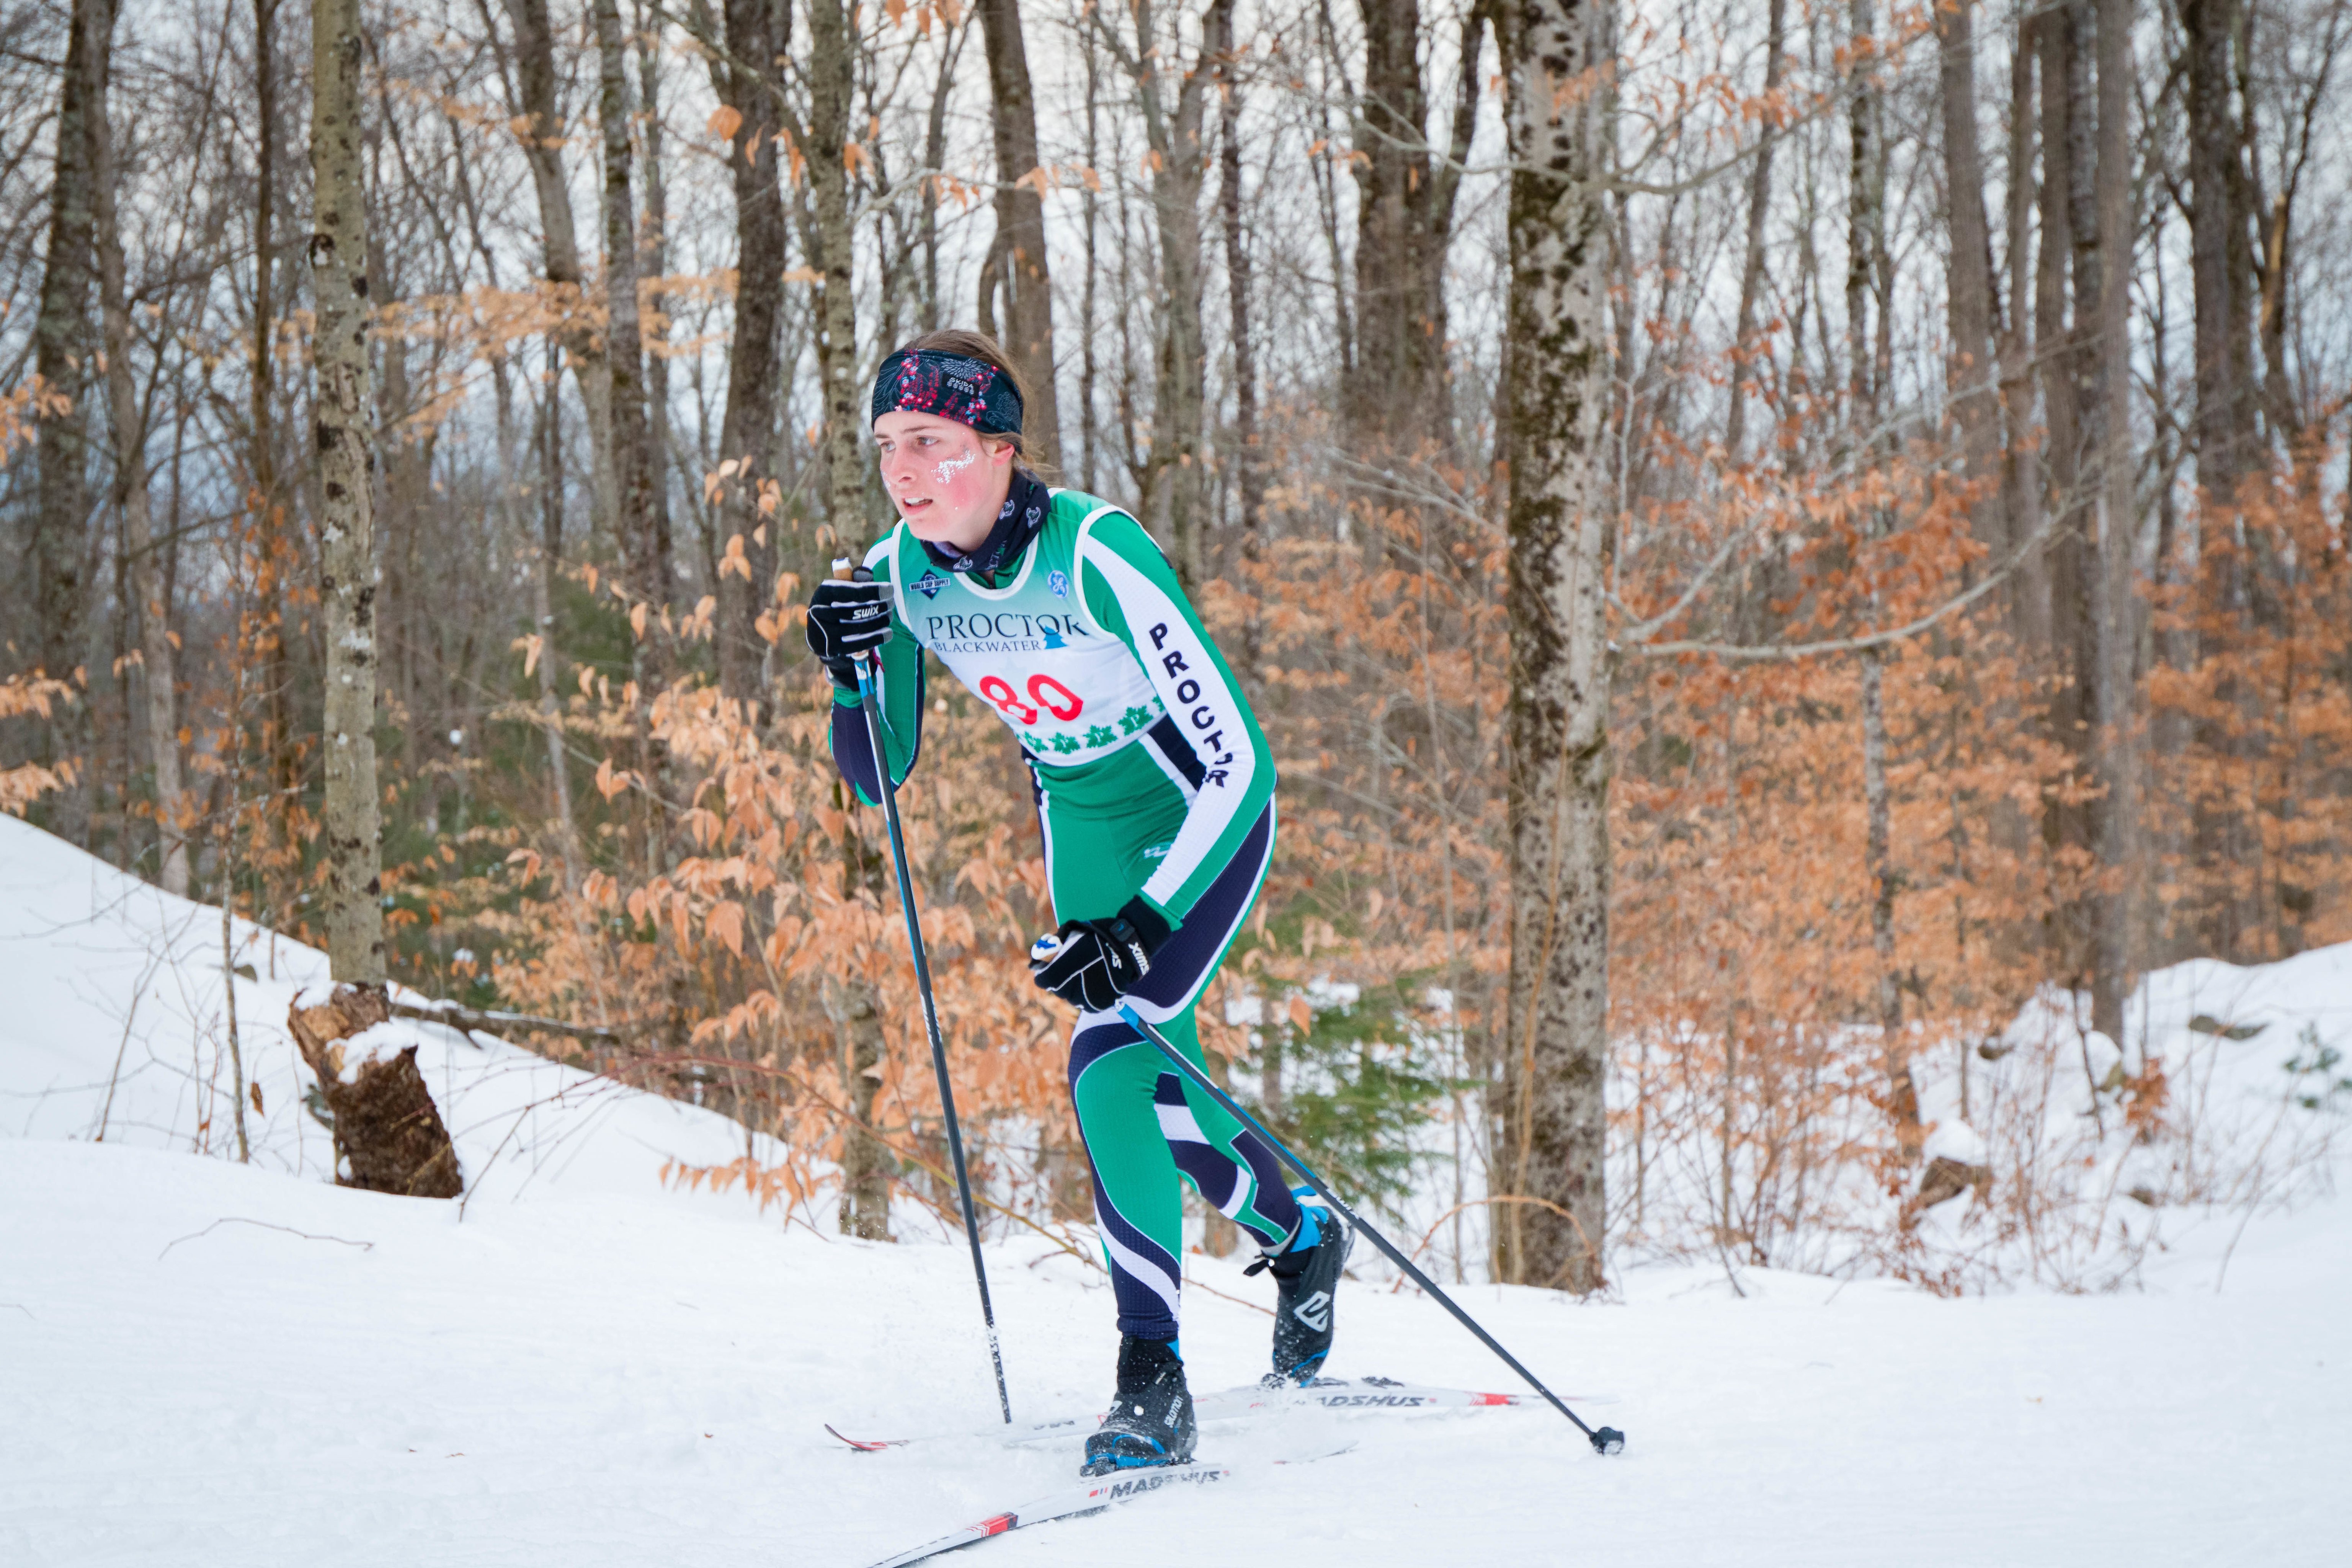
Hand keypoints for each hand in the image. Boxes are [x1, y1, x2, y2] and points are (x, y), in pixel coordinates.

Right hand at [806, 576, 892, 688]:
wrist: (820, 632)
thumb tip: (867, 574)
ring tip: (890, 617)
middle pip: (854, 611)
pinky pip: (857, 645)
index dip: (873, 590)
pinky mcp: (831, 649)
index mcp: (824, 592)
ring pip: (857, 628)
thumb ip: (857, 580)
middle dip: (878, 607)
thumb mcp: (845, 589)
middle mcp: (819, 612)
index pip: (850, 591)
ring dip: (879, 622)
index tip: (890, 590)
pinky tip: (888, 633)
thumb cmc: (839, 604)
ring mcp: (824, 633)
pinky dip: (876, 638)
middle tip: (891, 604)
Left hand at [1029, 897, 1173, 1012]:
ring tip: (1088, 971)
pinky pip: (1086, 1003)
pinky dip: (1088, 993)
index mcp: (1060, 972)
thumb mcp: (1071, 932)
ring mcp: (1085, 1000)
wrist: (1128, 948)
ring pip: (1071, 997)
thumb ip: (1050, 945)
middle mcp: (1070, 989)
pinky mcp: (1098, 1006)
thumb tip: (1035, 959)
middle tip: (1075, 965)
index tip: (1051, 964)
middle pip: (1056, 989)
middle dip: (1060, 978)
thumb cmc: (1098, 936)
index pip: (1042, 980)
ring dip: (1074, 987)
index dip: (1044, 971)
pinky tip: (1095, 980)